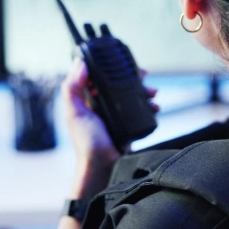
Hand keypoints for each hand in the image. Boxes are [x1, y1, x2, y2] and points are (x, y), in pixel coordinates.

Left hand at [61, 58, 157, 197]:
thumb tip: (80, 63)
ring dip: (145, 92)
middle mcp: (102, 105)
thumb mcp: (75, 113)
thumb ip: (73, 88)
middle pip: (120, 84)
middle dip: (134, 79)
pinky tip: (155, 107)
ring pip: (133, 96)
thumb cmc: (87, 142)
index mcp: (88, 100)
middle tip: (145, 76)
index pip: (100, 77)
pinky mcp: (128, 124)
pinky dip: (149, 107)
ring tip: (153, 94)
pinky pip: (141, 111)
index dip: (112, 67)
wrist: (104, 166)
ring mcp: (116, 114)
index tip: (124, 62)